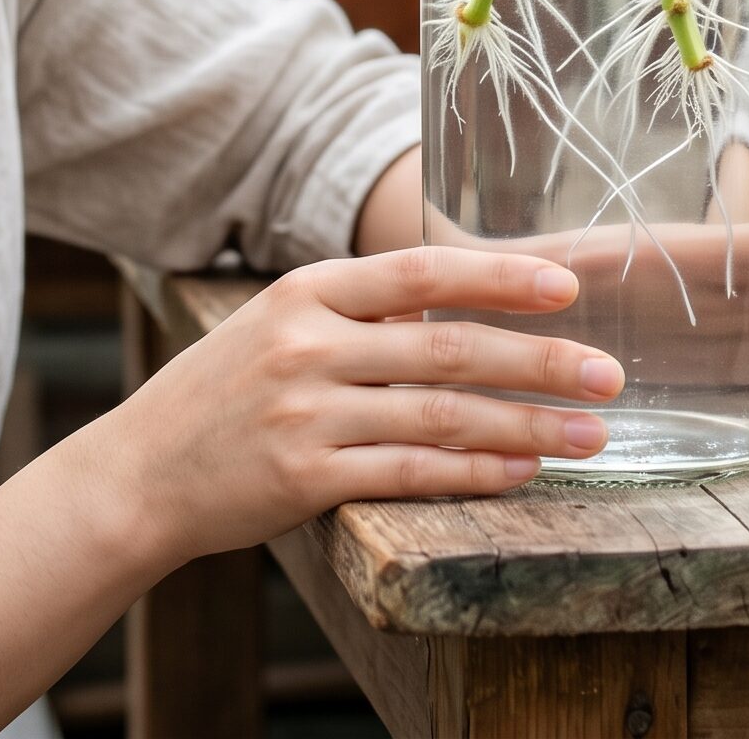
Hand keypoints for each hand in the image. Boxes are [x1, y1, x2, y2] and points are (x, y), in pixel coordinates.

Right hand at [116, 246, 621, 560]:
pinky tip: (521, 470)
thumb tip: (461, 307)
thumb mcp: (279, 324)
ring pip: (441, 415)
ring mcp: (305, 413)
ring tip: (590, 432)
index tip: (568, 284)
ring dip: (527, 425)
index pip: (419, 270)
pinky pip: (410, 473)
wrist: (140, 471)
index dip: (498, 275)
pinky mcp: (304, 478)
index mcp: (305, 291)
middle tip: (607, 372)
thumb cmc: (223, 392)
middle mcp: (307, 345)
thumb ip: (361, 315)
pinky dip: (474, 471)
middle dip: (538, 359)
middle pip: (446, 346)